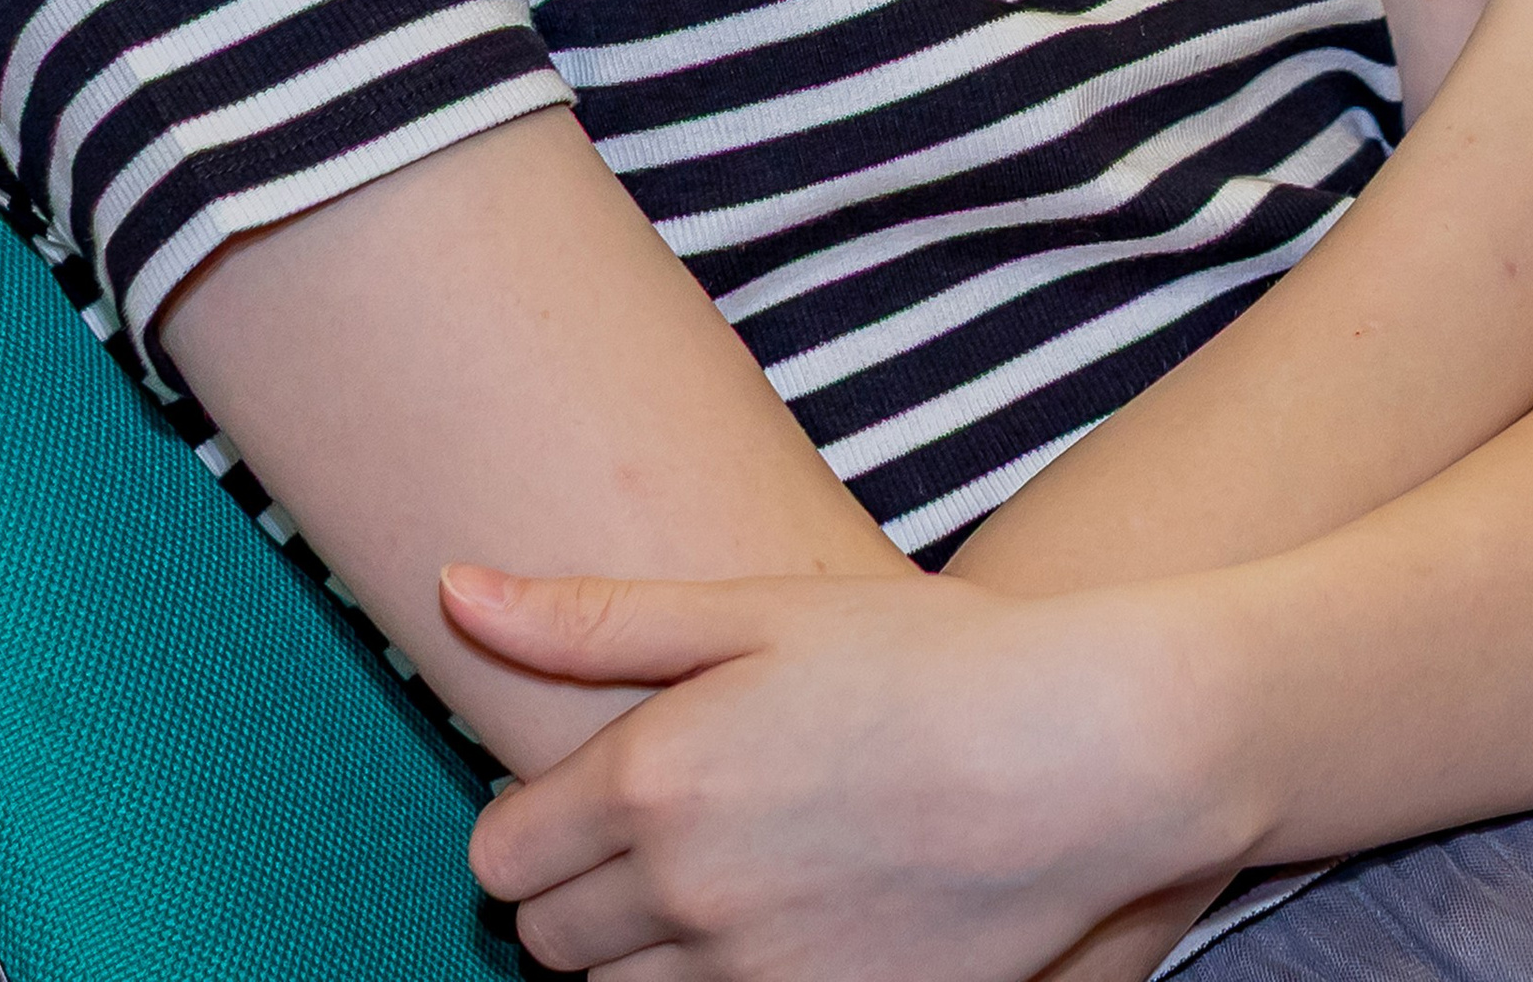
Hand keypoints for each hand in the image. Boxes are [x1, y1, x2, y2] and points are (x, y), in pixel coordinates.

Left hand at [449, 563, 1249, 981]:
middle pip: (548, 944)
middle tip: (661, 830)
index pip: (500, 858)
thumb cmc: (919, 659)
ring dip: (641, 955)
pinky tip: (780, 923)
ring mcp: (754, 979)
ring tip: (722, 876)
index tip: (591, 794)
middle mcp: (684, 895)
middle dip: (579, 893)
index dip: (533, 827)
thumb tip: (452, 589)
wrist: (1080, 756)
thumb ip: (589, 619)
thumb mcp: (752, 608)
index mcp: (651, 780)